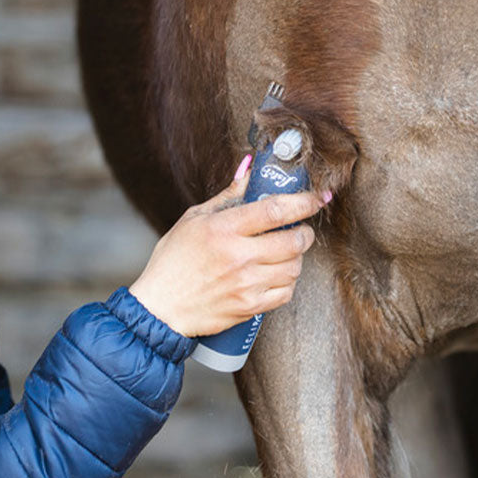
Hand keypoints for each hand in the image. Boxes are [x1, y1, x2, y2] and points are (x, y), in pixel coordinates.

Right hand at [129, 162, 331, 335]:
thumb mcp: (194, 219)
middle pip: (293, 241)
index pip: (275, 210)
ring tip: (283, 254)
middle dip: (305, 233)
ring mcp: (246, 284)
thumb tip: (251, 169)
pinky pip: (286, 293)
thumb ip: (229, 195)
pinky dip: (287, 283)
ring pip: (294, 267)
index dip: (304, 201)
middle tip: (301, 230)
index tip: (317, 197)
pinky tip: (276, 276)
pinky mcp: (250, 307)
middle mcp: (238, 256)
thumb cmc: (174, 261)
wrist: (160, 308)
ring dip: (296, 258)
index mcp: (223, 229)